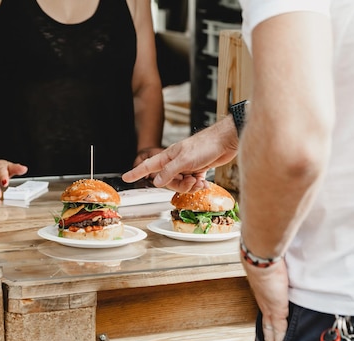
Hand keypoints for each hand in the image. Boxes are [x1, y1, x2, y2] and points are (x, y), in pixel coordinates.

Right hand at [122, 118, 237, 191]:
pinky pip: (192, 183)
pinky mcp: (198, 169)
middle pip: (168, 181)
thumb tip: (156, 182)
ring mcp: (187, 166)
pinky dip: (198, 184)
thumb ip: (169, 172)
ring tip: (199, 181)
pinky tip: (204, 182)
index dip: (137, 172)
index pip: (148, 166)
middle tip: (190, 181)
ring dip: (190, 186)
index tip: (126, 177)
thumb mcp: (184, 160)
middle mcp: (176, 161)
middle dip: (179, 185)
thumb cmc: (206, 145)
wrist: (226, 141)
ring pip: (181, 184)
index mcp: (169, 156)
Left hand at [242, 259, 289, 340]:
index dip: (268, 325)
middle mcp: (264, 303)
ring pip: (271, 331)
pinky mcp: (276, 310)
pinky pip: (279, 330)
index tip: (270, 334)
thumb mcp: (274, 269)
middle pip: (266, 327)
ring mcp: (269, 308)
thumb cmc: (266, 258)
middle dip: (269, 340)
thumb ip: (278, 272)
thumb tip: (282, 268)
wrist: (260, 258)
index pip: (266, 314)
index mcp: (263, 295)